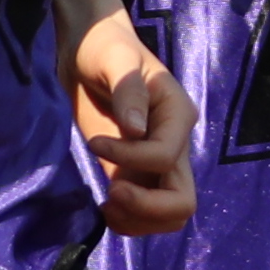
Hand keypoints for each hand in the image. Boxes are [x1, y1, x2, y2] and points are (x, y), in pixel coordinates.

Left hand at [72, 12, 196, 237]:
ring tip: (106, 205)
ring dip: (138, 220)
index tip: (94, 142)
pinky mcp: (138, 175)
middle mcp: (176, 145)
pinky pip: (148, 215)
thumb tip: (136, 130)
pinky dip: (129, 222)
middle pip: (182, 201)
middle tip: (110, 195)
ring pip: (170, 215)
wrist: (88, 52)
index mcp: (178, 116)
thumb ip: (127, 89)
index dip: (129, 158)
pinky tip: (105, 207)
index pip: (165, 156)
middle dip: (146, 207)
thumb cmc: (103, 48)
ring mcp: (158, 166)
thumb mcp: (115, 58)